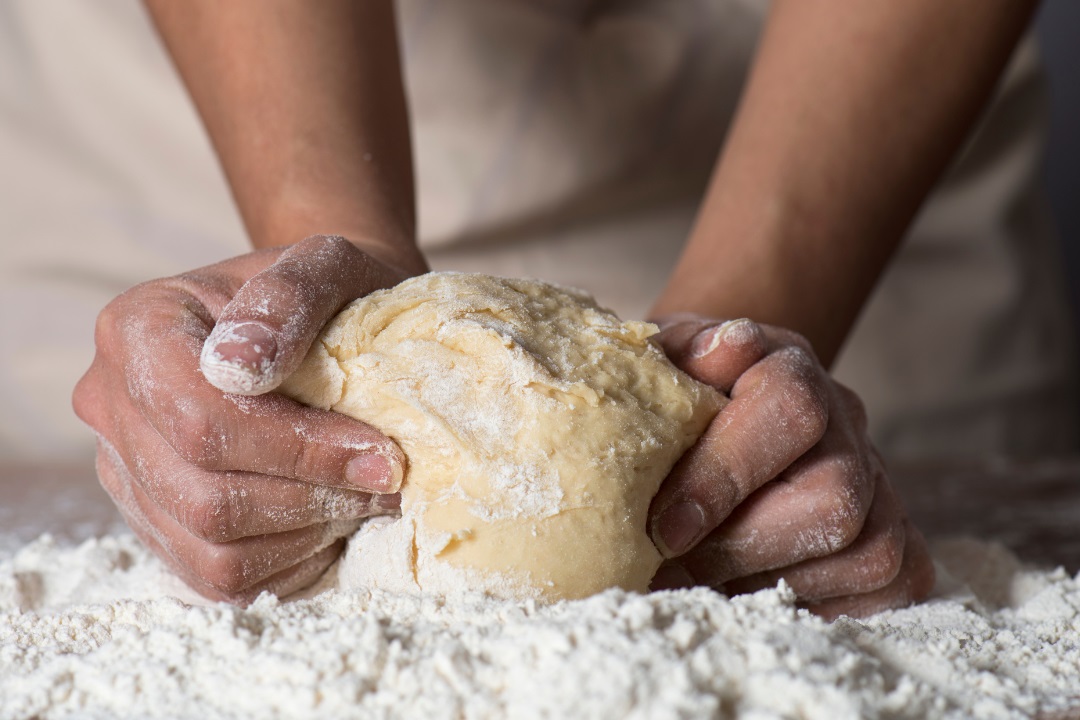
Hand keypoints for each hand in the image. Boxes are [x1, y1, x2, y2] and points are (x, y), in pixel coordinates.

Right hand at [74, 235, 419, 602]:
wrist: (326, 321)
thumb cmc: (333, 290)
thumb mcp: (330, 263)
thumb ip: (292, 294)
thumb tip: (241, 363)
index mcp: (135, 329)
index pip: (201, 420)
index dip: (300, 451)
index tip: (383, 453)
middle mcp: (111, 405)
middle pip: (203, 496)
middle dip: (312, 496)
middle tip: (389, 481)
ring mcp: (128, 472)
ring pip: (210, 549)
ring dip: (307, 532)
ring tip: (364, 496)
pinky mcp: (160, 522)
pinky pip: (219, 577)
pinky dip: (290, 558)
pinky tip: (331, 517)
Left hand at [647, 315, 934, 618]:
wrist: (710, 397)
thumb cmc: (676, 386)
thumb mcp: (661, 359)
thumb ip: (680, 355)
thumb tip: (721, 349)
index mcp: (789, 366)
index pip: (790, 409)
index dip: (725, 475)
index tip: (661, 528)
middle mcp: (847, 420)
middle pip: (835, 499)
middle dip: (740, 548)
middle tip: (671, 567)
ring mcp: (879, 477)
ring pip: (868, 551)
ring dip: (769, 583)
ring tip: (700, 581)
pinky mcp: (895, 529)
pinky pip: (891, 582)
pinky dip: (818, 603)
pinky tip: (751, 591)